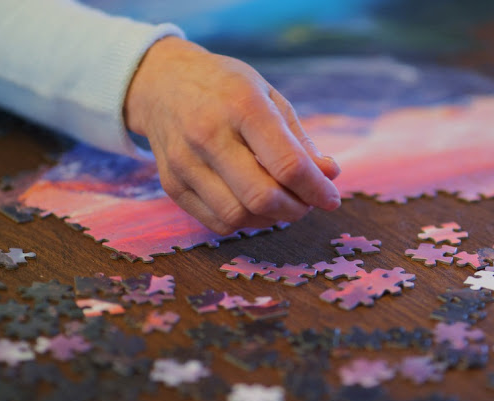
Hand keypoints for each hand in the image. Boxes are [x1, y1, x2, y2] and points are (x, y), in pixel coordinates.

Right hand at [124, 36, 340, 234]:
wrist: (162, 83)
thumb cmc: (226, 89)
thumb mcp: (268, 98)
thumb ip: (299, 140)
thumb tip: (329, 175)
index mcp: (241, 105)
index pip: (288, 164)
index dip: (316, 189)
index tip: (331, 198)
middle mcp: (208, 134)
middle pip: (262, 197)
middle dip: (296, 209)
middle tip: (306, 203)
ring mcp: (185, 162)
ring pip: (239, 216)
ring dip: (270, 219)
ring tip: (282, 205)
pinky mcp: (171, 184)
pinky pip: (217, 222)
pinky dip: (245, 223)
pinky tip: (255, 208)